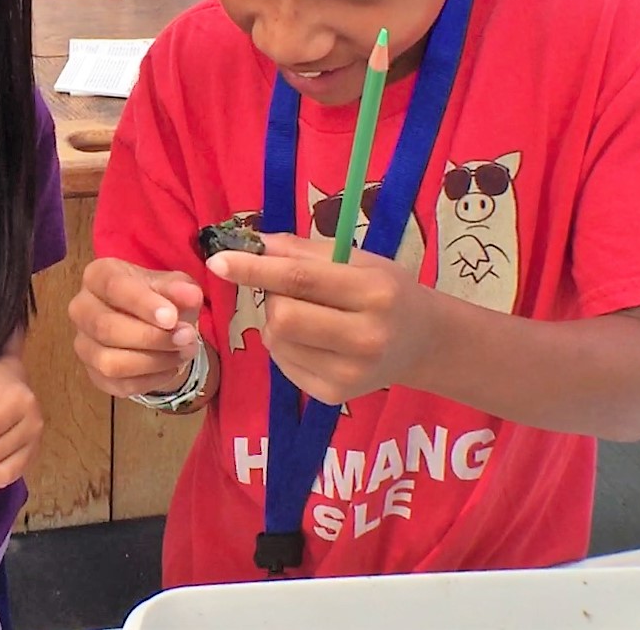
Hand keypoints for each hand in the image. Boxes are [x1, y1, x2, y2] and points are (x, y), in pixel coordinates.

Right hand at [67, 258, 204, 397]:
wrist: (153, 324)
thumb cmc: (158, 297)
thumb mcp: (173, 286)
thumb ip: (180, 288)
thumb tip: (190, 295)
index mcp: (96, 276)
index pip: (113, 287)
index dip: (143, 304)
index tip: (172, 317)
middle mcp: (81, 309)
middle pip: (106, 328)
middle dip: (151, 337)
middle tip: (187, 337)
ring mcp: (84, 344)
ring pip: (109, 362)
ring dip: (153, 361)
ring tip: (184, 352)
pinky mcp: (94, 374)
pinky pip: (120, 385)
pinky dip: (151, 379)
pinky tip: (171, 366)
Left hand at [205, 233, 440, 403]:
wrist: (423, 342)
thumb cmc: (386, 290)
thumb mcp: (357, 259)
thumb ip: (302, 251)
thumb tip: (251, 243)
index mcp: (374, 293)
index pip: (301, 279)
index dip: (254, 269)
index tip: (217, 261)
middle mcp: (366, 337)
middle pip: (283, 317)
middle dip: (272, 299)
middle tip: (290, 292)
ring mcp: (350, 374)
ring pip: (277, 342)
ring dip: (276, 323)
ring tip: (308, 316)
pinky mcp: (333, 395)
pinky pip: (282, 364)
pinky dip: (284, 346)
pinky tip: (312, 340)